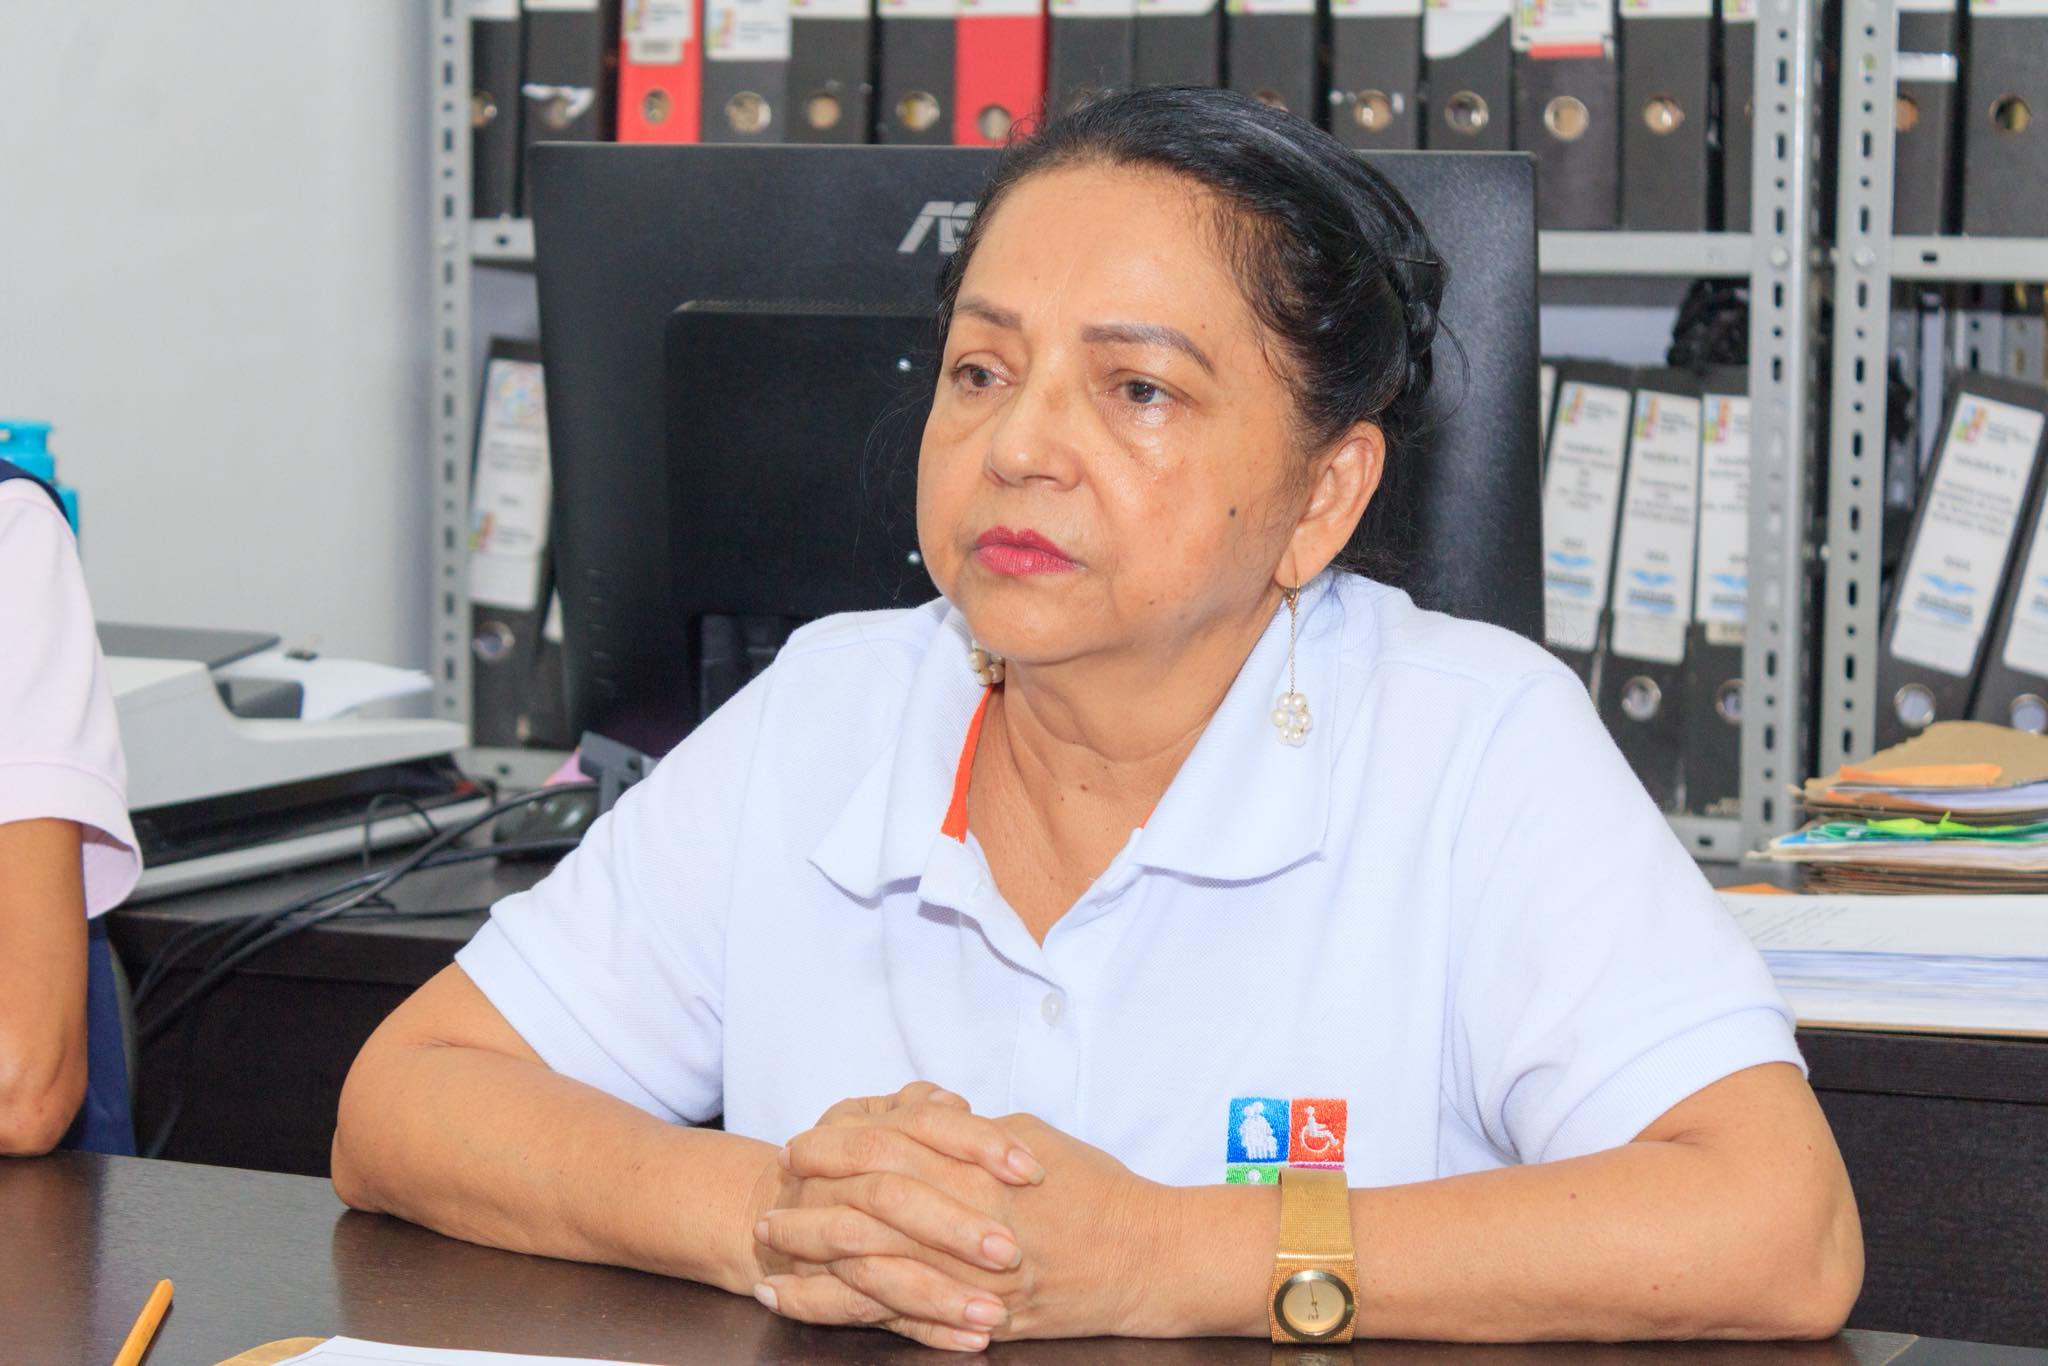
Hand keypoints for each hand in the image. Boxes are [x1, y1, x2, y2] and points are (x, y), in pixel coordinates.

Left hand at [757, 1107, 1167, 1343]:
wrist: (1148, 1258)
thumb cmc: (1096, 1189)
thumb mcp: (1028, 1137)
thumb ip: (965, 1130)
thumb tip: (914, 1117)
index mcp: (980, 1167)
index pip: (888, 1147)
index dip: (836, 1144)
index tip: (801, 1142)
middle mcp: (967, 1222)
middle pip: (867, 1205)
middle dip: (811, 1198)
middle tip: (773, 1192)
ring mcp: (968, 1279)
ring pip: (868, 1265)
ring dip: (810, 1255)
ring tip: (769, 1247)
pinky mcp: (973, 1322)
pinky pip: (891, 1317)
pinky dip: (838, 1309)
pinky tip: (799, 1303)